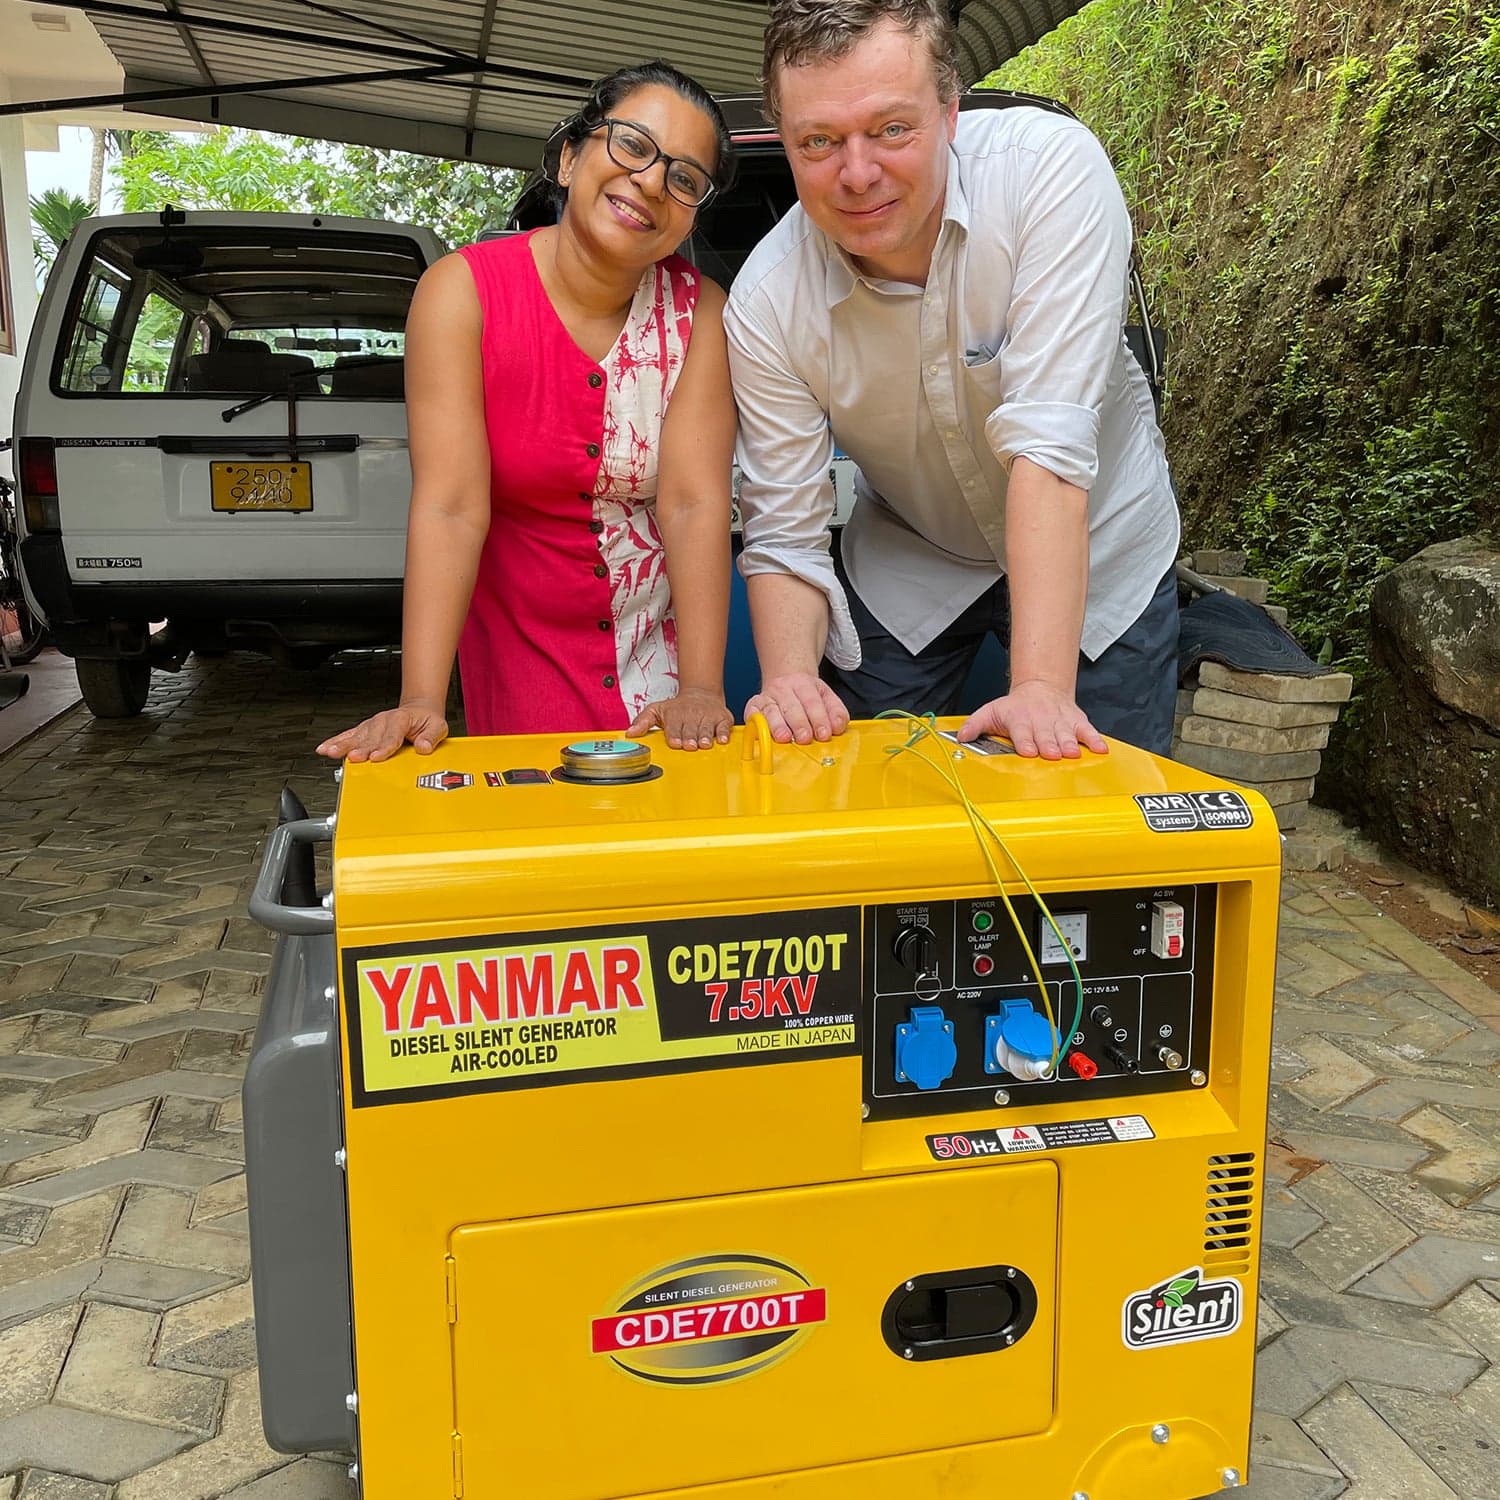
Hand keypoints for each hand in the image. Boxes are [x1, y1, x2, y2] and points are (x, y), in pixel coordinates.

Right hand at [316, 698, 448, 761]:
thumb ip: (431, 737)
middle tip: (354, 758)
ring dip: (343, 745)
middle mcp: (383, 721)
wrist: (419, 710)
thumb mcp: (438, 727)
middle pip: (371, 738)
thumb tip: (424, 747)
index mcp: (401, 719)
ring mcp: (372, 725)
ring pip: (356, 736)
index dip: (384, 746)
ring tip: (330, 752)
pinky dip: (335, 742)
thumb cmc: (426, 720)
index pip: (392, 735)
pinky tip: (324, 748)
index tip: (376, 756)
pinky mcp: (364, 730)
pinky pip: (348, 735)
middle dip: (362, 749)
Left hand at [628, 687, 731, 749]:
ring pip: (706, 729)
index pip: (674, 727)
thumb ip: (643, 722)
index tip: (675, 742)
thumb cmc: (678, 707)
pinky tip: (722, 739)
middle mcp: (691, 715)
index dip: (674, 735)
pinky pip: (724, 727)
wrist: (701, 693)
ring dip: (705, 737)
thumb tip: (630, 733)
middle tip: (689, 745)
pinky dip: (724, 733)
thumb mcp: (657, 710)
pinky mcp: (722, 718)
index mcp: (675, 714)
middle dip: (690, 738)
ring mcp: (708, 717)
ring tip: (704, 744)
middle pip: (690, 730)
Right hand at [746, 673, 849, 743]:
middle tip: (805, 738)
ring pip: (771, 710)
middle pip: (791, 706)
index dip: (819, 718)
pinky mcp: (753, 705)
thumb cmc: (806, 694)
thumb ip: (836, 711)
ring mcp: (766, 696)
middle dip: (799, 723)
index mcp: (804, 684)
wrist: (784, 677)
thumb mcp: (825, 696)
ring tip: (784, 737)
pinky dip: (756, 723)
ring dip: (777, 725)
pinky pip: (752, 714)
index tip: (824, 734)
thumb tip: (838, 727)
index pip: (812, 701)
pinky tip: (761, 733)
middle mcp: (783, 688)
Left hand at [957, 679, 1107, 759]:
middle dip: (1048, 745)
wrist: (1041, 687)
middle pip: (1045, 735)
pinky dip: (1095, 740)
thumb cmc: (1015, 706)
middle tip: (1051, 753)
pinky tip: (1100, 749)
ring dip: (1069, 743)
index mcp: (1020, 719)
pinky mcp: (1077, 721)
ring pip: (1066, 734)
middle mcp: (1041, 720)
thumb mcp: (991, 711)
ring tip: (1072, 753)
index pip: (1022, 731)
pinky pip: (1087, 731)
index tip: (1028, 750)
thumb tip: (961, 736)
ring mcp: (1060, 721)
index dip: (1025, 741)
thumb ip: (976, 725)